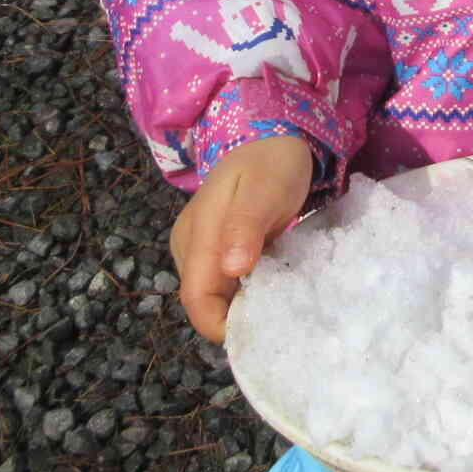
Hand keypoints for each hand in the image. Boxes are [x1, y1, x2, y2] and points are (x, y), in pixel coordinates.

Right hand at [169, 134, 312, 341]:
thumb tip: (232, 270)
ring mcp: (202, 249)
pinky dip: (249, 291)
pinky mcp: (217, 249)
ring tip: (282, 304)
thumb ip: (246, 227)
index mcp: (197, 235)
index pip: (196, 298)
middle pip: (204, 302)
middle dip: (236, 319)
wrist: (272, 137)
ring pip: (216, 295)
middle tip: (280, 318)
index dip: (219, 325)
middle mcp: (191, 247)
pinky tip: (275, 286)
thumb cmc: (270, 162)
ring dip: (244, 306)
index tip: (259, 334)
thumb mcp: (263, 190)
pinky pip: (228, 283)